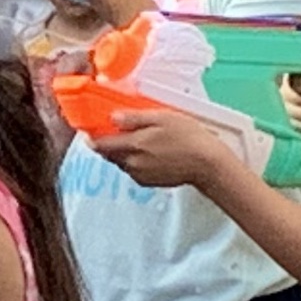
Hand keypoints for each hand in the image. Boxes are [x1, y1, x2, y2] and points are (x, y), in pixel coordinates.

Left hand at [87, 110, 244, 196]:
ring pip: (122, 162)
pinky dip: (136, 161)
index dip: (93, 136)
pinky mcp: (149, 182)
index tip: (93, 129)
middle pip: (109, 154)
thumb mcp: (161, 118)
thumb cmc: (188, 137)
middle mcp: (132, 164)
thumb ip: (133, 119)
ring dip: (124, 152)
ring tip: (141, 140)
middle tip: (119, 130)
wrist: (207, 164)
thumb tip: (112, 118)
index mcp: (132, 146)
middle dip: (110, 143)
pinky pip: (134, 170)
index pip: (100, 145)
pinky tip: (151, 153)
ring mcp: (140, 175)